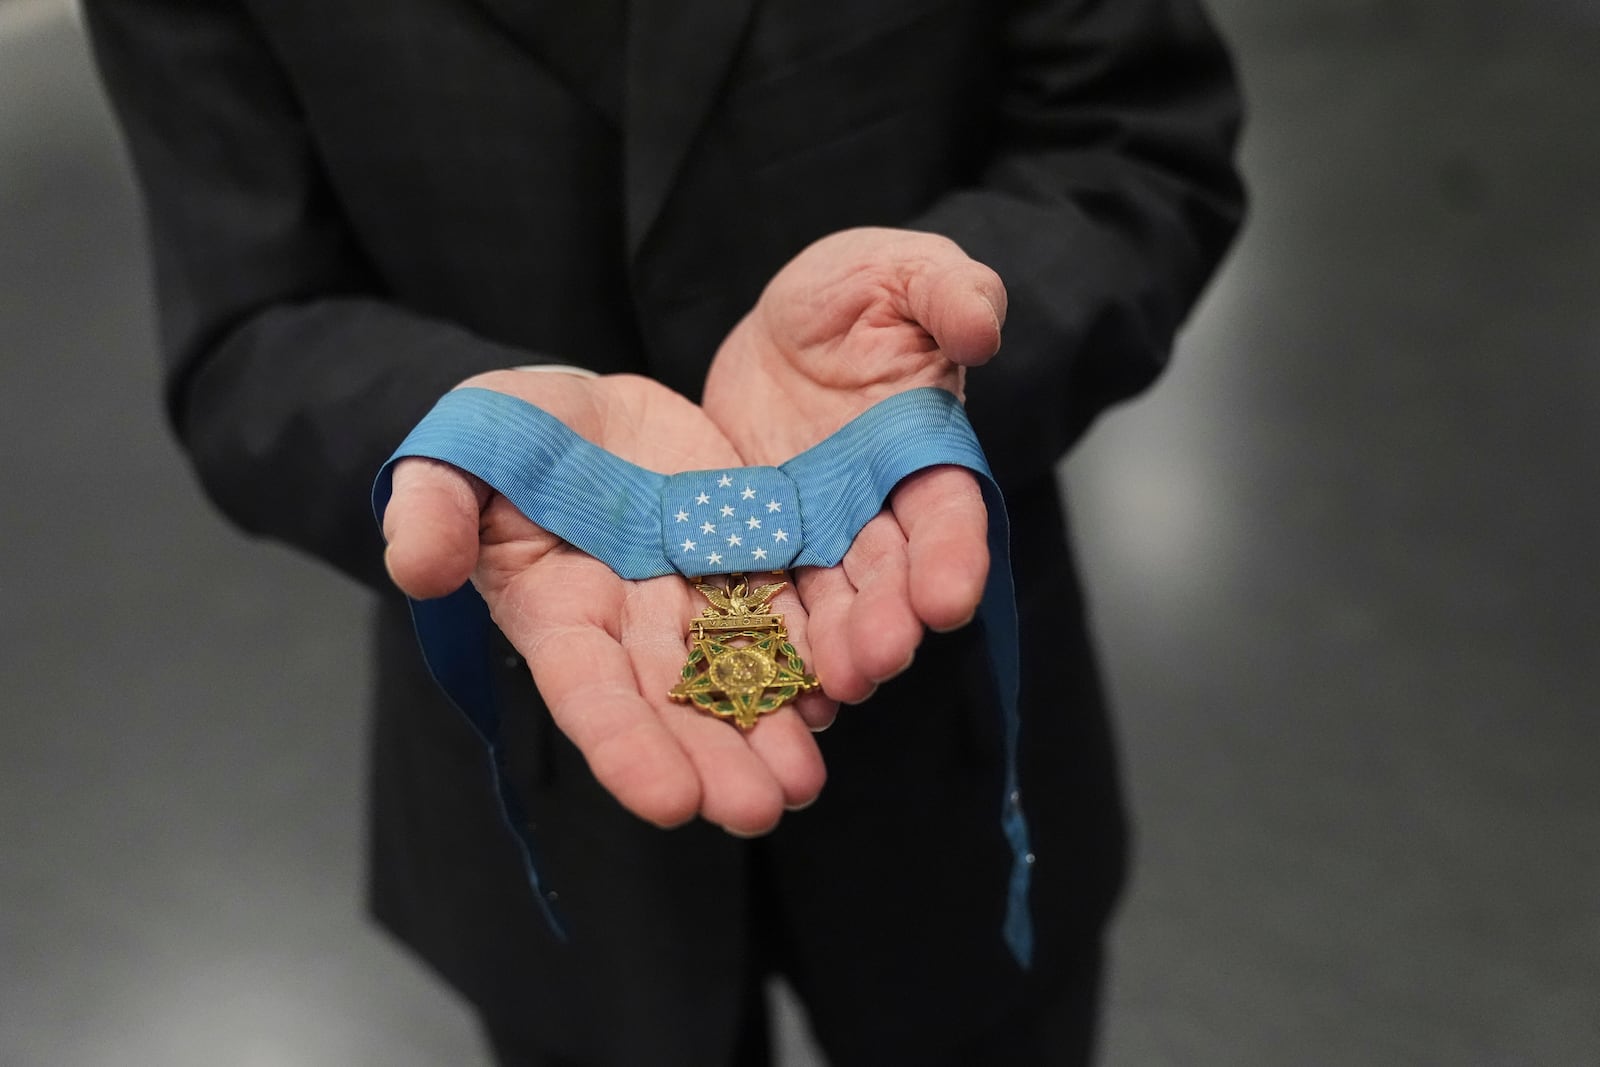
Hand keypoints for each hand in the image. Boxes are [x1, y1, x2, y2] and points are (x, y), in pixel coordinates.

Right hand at [381, 370, 833, 835]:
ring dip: (770, 728)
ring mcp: (693, 593)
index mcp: (557, 612)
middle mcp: (630, 622)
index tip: (668, 801)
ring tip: (804, 781)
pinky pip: (785, 608)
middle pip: (674, 702)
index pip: (588, 691)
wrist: (576, 408)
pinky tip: (841, 691)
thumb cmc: (500, 437)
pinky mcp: (746, 554)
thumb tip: (416, 568)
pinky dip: (811, 652)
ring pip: (737, 671)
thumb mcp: (452, 459)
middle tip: (758, 810)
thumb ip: (433, 511)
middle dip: (713, 757)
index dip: (624, 746)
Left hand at [702, 228, 1005, 705]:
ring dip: (837, 647)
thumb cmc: (856, 290)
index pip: (951, 511)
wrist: (783, 323)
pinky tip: (766, 678)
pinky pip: (766, 594)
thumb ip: (948, 291)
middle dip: (889, 620)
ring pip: (833, 599)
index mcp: (929, 449)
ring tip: (831, 687)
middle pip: (892, 574)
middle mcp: (882, 506)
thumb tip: (982, 325)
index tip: (949, 599)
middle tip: (878, 661)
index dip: (952, 556)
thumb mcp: (901, 270)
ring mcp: (822, 531)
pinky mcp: (765, 540)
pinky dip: (772, 638)